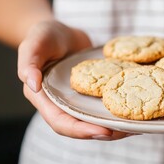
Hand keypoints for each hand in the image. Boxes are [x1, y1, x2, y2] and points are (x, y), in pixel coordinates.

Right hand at [18, 21, 131, 139]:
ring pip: (92, 120)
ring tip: (134, 127)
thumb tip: (33, 84)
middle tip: (125, 132)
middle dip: (101, 132)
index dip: (81, 130)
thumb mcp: (34, 43)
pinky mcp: (90, 95)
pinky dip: (116, 111)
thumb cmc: (44, 35)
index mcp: (43, 98)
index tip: (103, 132)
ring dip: (112, 127)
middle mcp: (60, 104)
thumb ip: (29, 62)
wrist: (61, 31)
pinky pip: (101, 107)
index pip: (60, 122)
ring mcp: (76, 101)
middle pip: (80, 127)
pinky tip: (134, 111)